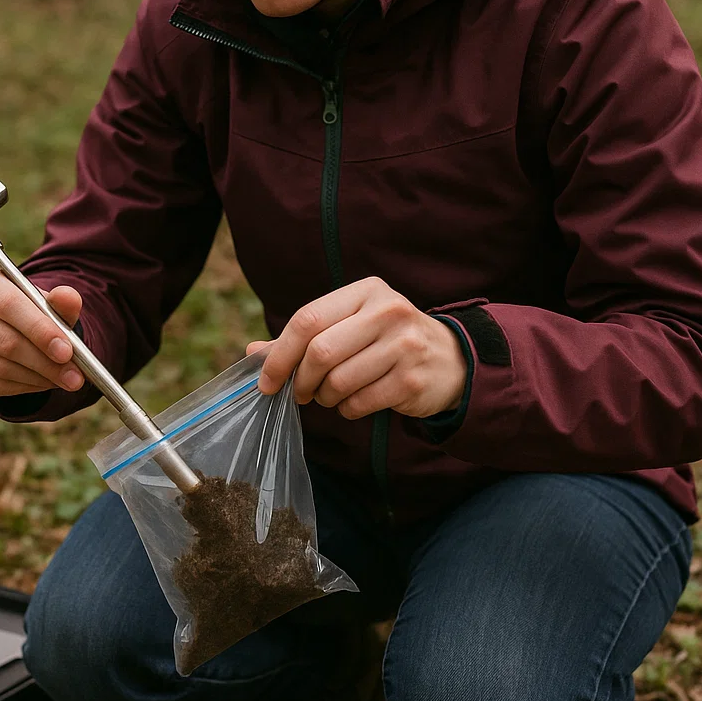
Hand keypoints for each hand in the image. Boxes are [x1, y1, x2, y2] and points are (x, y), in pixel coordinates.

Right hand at [0, 264, 85, 397]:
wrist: (11, 326)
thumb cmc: (31, 310)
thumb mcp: (49, 301)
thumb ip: (62, 300)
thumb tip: (69, 298)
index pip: (8, 305)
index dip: (39, 331)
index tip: (67, 352)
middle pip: (3, 341)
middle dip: (44, 363)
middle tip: (74, 378)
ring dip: (37, 378)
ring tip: (63, 379)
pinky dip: (22, 388)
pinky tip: (42, 382)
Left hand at [247, 277, 466, 420]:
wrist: (449, 360)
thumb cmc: (385, 341)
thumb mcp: (348, 326)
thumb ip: (301, 338)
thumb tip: (252, 352)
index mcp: (365, 291)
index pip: (307, 320)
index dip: (279, 354)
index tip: (267, 381)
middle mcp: (387, 312)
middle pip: (320, 352)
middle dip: (301, 380)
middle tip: (299, 393)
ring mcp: (404, 345)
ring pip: (339, 381)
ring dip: (324, 397)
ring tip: (331, 395)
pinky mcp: (412, 379)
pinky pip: (360, 402)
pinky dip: (347, 409)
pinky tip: (355, 401)